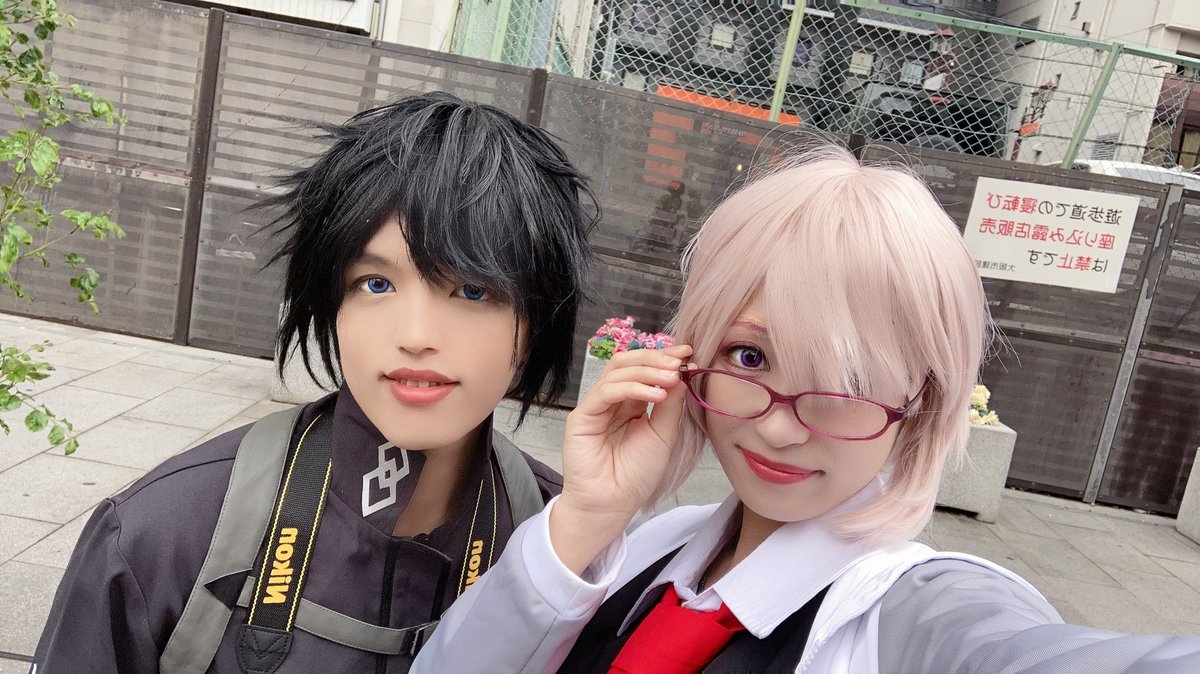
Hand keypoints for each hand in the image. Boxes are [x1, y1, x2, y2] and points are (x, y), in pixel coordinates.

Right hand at [550, 344, 692, 573]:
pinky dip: (633, 388)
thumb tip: (680, 373)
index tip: (689, 353)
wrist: (614, 504)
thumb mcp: (664, 434)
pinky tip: (655, 395)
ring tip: (672, 378)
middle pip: (628, 362)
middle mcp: (612, 400)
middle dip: (656, 358)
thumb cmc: (637, 474)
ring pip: (617, 371)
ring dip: (648, 371)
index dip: (665, 357)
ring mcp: (596, 406)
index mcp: (631, 402)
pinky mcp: (582, 417)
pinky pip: (606, 392)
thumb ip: (671, 404)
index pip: (643, 368)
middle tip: (680, 362)